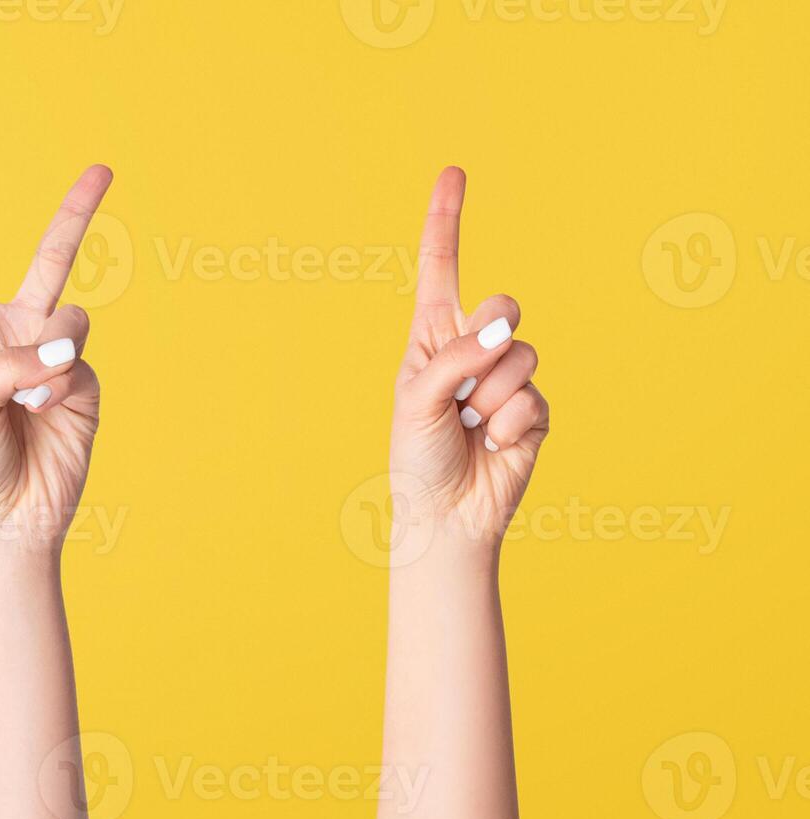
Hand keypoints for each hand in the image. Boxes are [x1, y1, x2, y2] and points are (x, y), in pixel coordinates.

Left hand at [0, 165, 111, 547]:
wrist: (5, 520)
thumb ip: (8, 365)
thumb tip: (66, 348)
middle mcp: (15, 336)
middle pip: (50, 260)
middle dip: (77, 213)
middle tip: (103, 169)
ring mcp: (55, 359)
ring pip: (71, 316)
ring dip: (52, 351)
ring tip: (30, 397)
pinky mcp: (85, 388)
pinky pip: (80, 364)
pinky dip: (60, 386)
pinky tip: (45, 415)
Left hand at [389, 167, 549, 550]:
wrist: (445, 515)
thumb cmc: (417, 458)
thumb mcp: (414, 402)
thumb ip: (453, 360)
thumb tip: (502, 331)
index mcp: (432, 338)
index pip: (441, 269)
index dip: (446, 221)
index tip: (453, 171)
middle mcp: (472, 350)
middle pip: (502, 307)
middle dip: (489, 339)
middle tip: (464, 384)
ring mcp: (507, 378)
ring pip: (520, 356)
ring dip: (488, 399)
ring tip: (468, 427)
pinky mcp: (534, 409)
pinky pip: (532, 399)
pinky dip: (508, 426)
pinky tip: (491, 446)